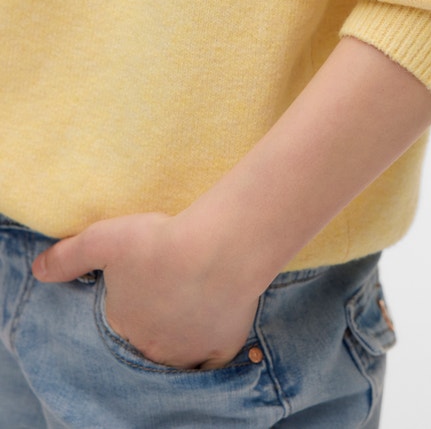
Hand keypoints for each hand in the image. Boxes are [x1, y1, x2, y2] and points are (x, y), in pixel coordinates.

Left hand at [32, 212, 259, 370]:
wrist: (220, 248)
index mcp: (124, 327)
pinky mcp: (223, 346)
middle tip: (166, 289)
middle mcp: (153, 349)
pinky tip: (211, 324)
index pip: (120, 325)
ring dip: (180, 333)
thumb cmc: (161, 242)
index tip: (141, 284)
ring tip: (190, 300)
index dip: (129, 303)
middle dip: (153, 321)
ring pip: (179, 353)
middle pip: (149, 340)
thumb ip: (68, 256)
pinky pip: (214, 360)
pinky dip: (212, 348)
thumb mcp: (103, 239)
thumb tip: (40, 271)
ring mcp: (190, 352)